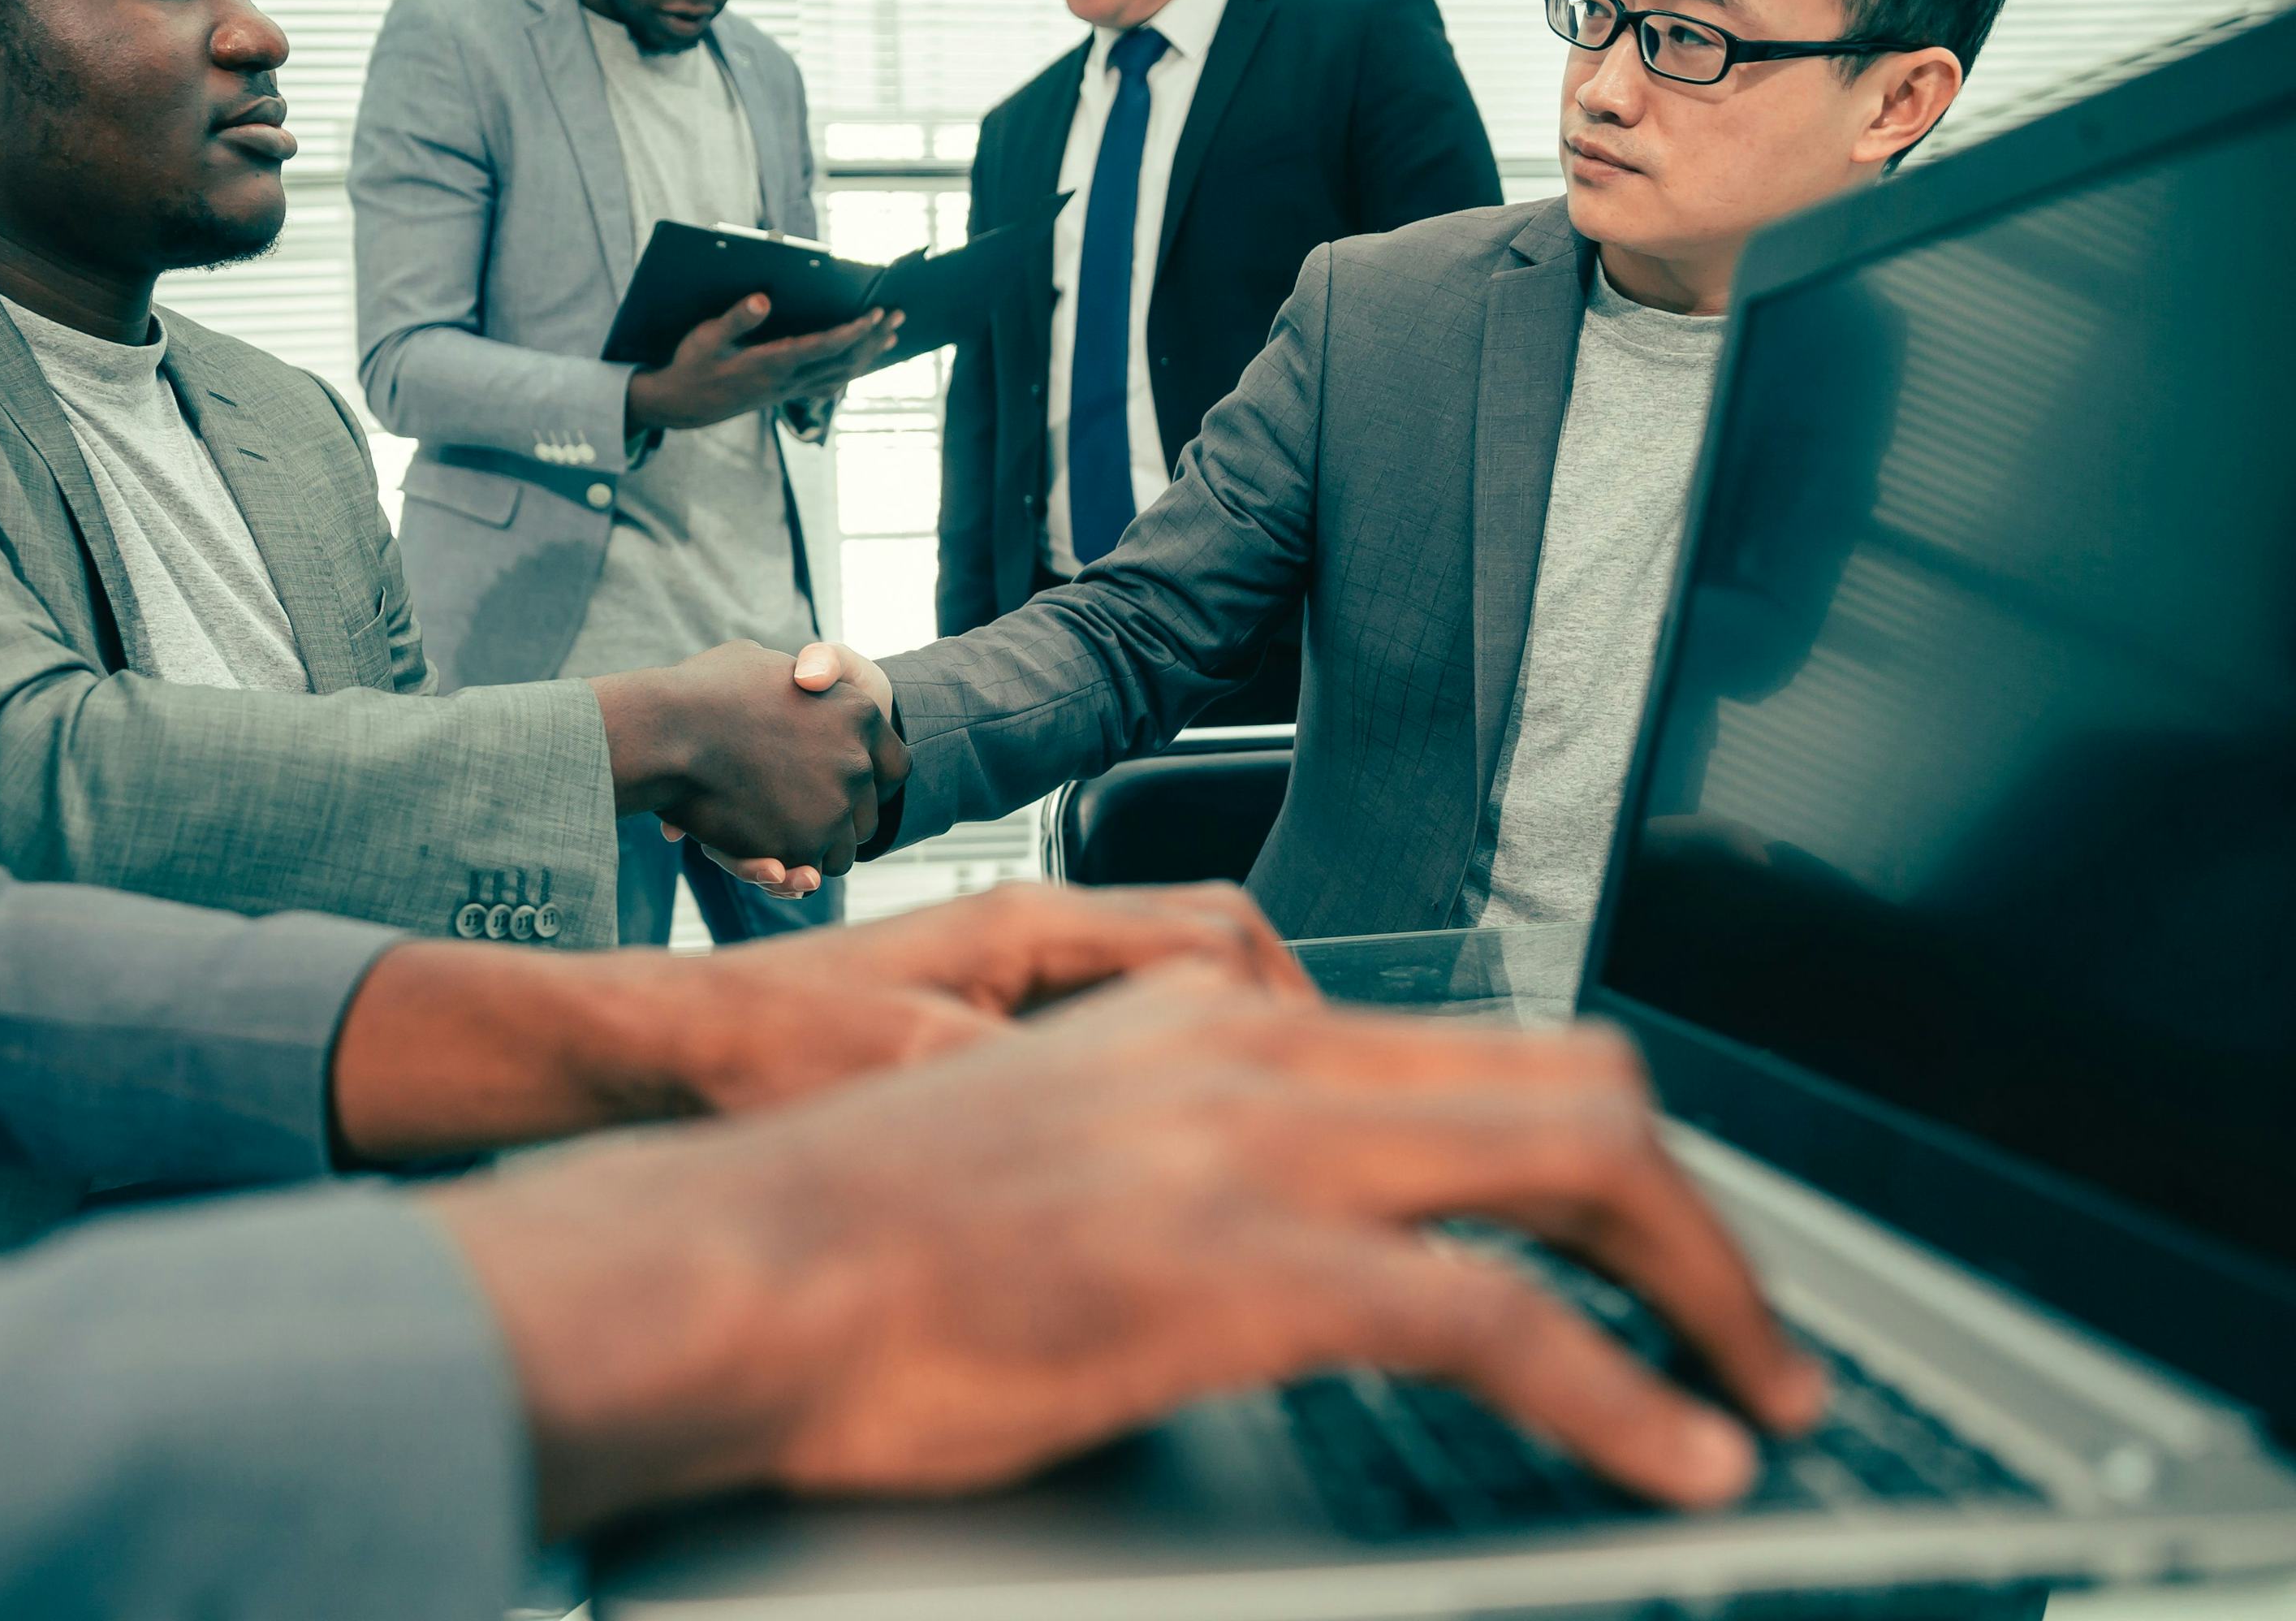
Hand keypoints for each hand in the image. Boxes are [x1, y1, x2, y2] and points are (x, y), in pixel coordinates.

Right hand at [434, 963, 1830, 1535]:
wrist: (715, 1273)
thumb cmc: (840, 1243)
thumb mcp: (1037, 1147)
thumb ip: (1169, 1157)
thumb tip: (1256, 1240)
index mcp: (1211, 1020)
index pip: (1478, 1049)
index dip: (1607, 1150)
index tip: (1657, 1246)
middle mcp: (1256, 1053)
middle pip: (1571, 1086)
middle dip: (1696, 1213)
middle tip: (1751, 1328)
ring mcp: (1254, 1152)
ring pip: (1575, 1167)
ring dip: (1705, 1290)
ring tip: (1763, 1395)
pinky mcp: (1237, 1271)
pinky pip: (1497, 1320)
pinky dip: (1622, 1394)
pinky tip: (1681, 1458)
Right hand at [628, 296, 901, 435]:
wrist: (681, 405)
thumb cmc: (692, 366)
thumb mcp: (706, 337)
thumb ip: (737, 318)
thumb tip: (763, 298)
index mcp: (771, 363)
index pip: (823, 347)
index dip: (853, 331)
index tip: (876, 314)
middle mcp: (786, 380)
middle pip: (842, 361)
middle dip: (872, 338)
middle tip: (898, 316)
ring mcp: (788, 390)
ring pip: (840, 374)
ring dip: (868, 355)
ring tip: (891, 336)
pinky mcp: (785, 394)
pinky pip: (828, 383)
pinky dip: (850, 370)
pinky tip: (860, 362)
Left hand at [652, 880, 1314, 1113]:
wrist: (669, 1049)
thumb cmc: (764, 1050)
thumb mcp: (916, 1072)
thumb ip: (1039, 1078)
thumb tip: (1155, 1114)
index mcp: (1028, 925)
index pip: (1218, 936)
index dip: (1290, 1007)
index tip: (1327, 1078)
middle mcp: (1026, 930)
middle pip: (1206, 949)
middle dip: (1276, 1018)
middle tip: (1321, 1103)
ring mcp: (1001, 966)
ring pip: (1156, 984)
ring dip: (1215, 1044)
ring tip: (1253, 1125)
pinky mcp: (975, 1008)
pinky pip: (1101, 1021)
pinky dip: (1151, 1065)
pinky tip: (1150, 1139)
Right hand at [678, 643, 899, 895]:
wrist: (667, 728)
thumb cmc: (705, 690)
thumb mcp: (765, 665)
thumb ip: (795, 679)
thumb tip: (807, 678)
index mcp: (861, 710)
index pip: (894, 766)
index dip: (869, 782)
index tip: (843, 790)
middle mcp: (858, 760)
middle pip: (869, 816)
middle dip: (840, 824)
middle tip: (802, 822)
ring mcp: (835, 805)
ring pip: (841, 853)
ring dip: (813, 854)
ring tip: (778, 845)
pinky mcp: (804, 845)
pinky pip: (804, 872)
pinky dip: (785, 874)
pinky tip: (762, 860)